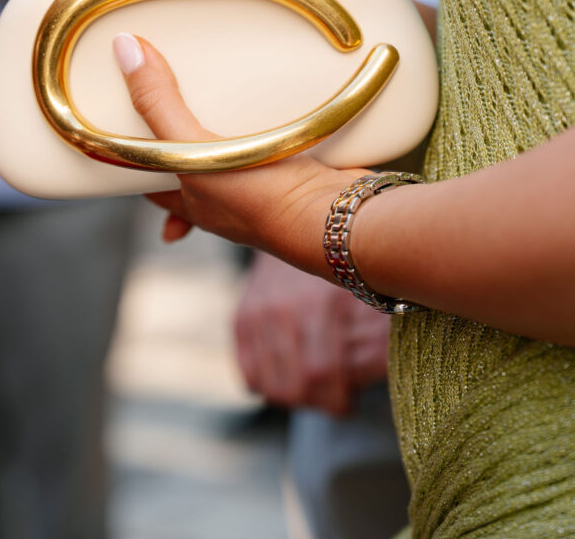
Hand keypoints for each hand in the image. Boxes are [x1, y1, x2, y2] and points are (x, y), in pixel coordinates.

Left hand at [113, 32, 363, 279]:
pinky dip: (286, 126)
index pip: (155, 182)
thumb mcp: (192, 150)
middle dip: (189, 144)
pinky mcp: (305, 170)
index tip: (130, 132)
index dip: (139, 159)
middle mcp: (229, 202)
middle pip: (198, 166)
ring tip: (234, 97)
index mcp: (196, 203)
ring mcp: (269, 189)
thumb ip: (158, 104)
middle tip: (185, 105)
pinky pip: (287, 144)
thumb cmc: (261, 199)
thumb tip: (125, 50)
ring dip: (238, 132)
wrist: (339, 216)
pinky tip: (289, 103)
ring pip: (243, 155)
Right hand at [235, 253, 389, 415]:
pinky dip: (269, 386)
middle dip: (322, 402)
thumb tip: (383, 367)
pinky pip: (251, 376)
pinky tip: (289, 376)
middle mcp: (286, 306)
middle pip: (300, 386)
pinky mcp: (242, 318)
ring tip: (316, 389)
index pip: (323, 372)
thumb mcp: (372, 287)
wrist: (297, 222)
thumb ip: (378, 332)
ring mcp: (260, 313)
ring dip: (298, 398)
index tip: (349, 403)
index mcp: (323, 299)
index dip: (340, 399)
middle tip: (336, 400)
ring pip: (274, 388)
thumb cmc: (348, 263)